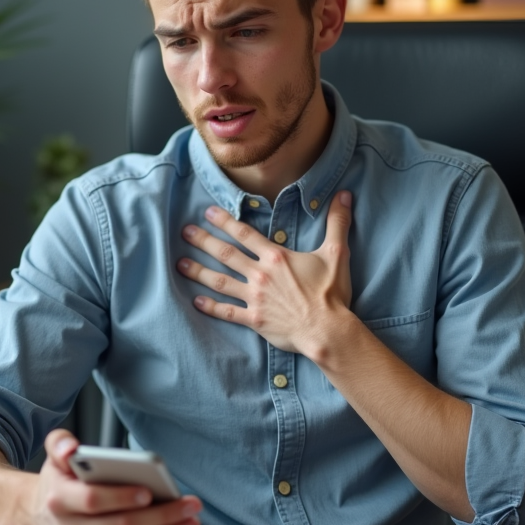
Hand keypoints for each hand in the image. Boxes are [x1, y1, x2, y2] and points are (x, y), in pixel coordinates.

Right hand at [22, 429, 201, 524]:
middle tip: (188, 504)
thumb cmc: (57, 483)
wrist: (38, 519)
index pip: (92, 500)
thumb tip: (72, 448)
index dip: (120, 497)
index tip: (147, 491)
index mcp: (59, 499)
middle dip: (159, 515)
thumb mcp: (53, 457)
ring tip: (192, 514)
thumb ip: (60, 443)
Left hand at [177, 191, 352, 356]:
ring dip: (198, 272)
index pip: (244, 234)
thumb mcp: (337, 253)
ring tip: (179, 264)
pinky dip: (210, 307)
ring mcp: (254, 298)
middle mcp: (260, 275)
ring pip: (220, 281)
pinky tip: (196, 300)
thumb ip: (338, 222)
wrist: (327, 329)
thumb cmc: (332, 293)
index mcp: (276, 257)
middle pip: (225, 254)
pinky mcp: (254, 320)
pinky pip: (227, 312)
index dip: (224, 221)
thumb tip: (345, 194)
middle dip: (203, 241)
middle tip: (184, 232)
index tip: (207, 212)